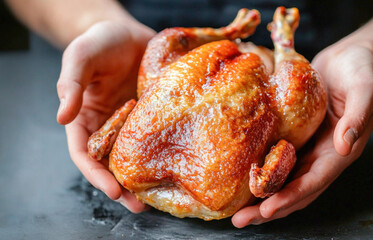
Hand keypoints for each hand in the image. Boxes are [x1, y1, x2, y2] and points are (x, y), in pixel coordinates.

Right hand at [56, 20, 154, 211]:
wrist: (127, 33)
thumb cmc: (99, 42)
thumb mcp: (80, 56)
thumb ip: (70, 84)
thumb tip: (61, 116)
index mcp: (85, 118)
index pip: (84, 154)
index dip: (95, 175)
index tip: (111, 190)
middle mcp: (108, 126)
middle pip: (110, 163)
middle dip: (122, 187)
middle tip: (138, 205)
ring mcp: (133, 123)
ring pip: (135, 157)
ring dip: (143, 179)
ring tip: (157, 198)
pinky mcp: (154, 117)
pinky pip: (157, 139)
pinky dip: (162, 156)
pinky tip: (175, 167)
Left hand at [232, 41, 372, 226]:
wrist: (350, 59)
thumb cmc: (360, 70)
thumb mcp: (365, 88)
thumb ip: (359, 115)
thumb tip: (345, 145)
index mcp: (341, 150)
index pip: (314, 181)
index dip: (291, 196)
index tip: (267, 209)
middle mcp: (322, 155)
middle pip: (295, 189)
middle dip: (270, 208)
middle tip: (241, 220)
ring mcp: (307, 147)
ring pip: (283, 179)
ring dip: (261, 197)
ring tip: (237, 211)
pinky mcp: (294, 135)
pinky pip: (276, 159)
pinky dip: (261, 173)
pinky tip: (242, 179)